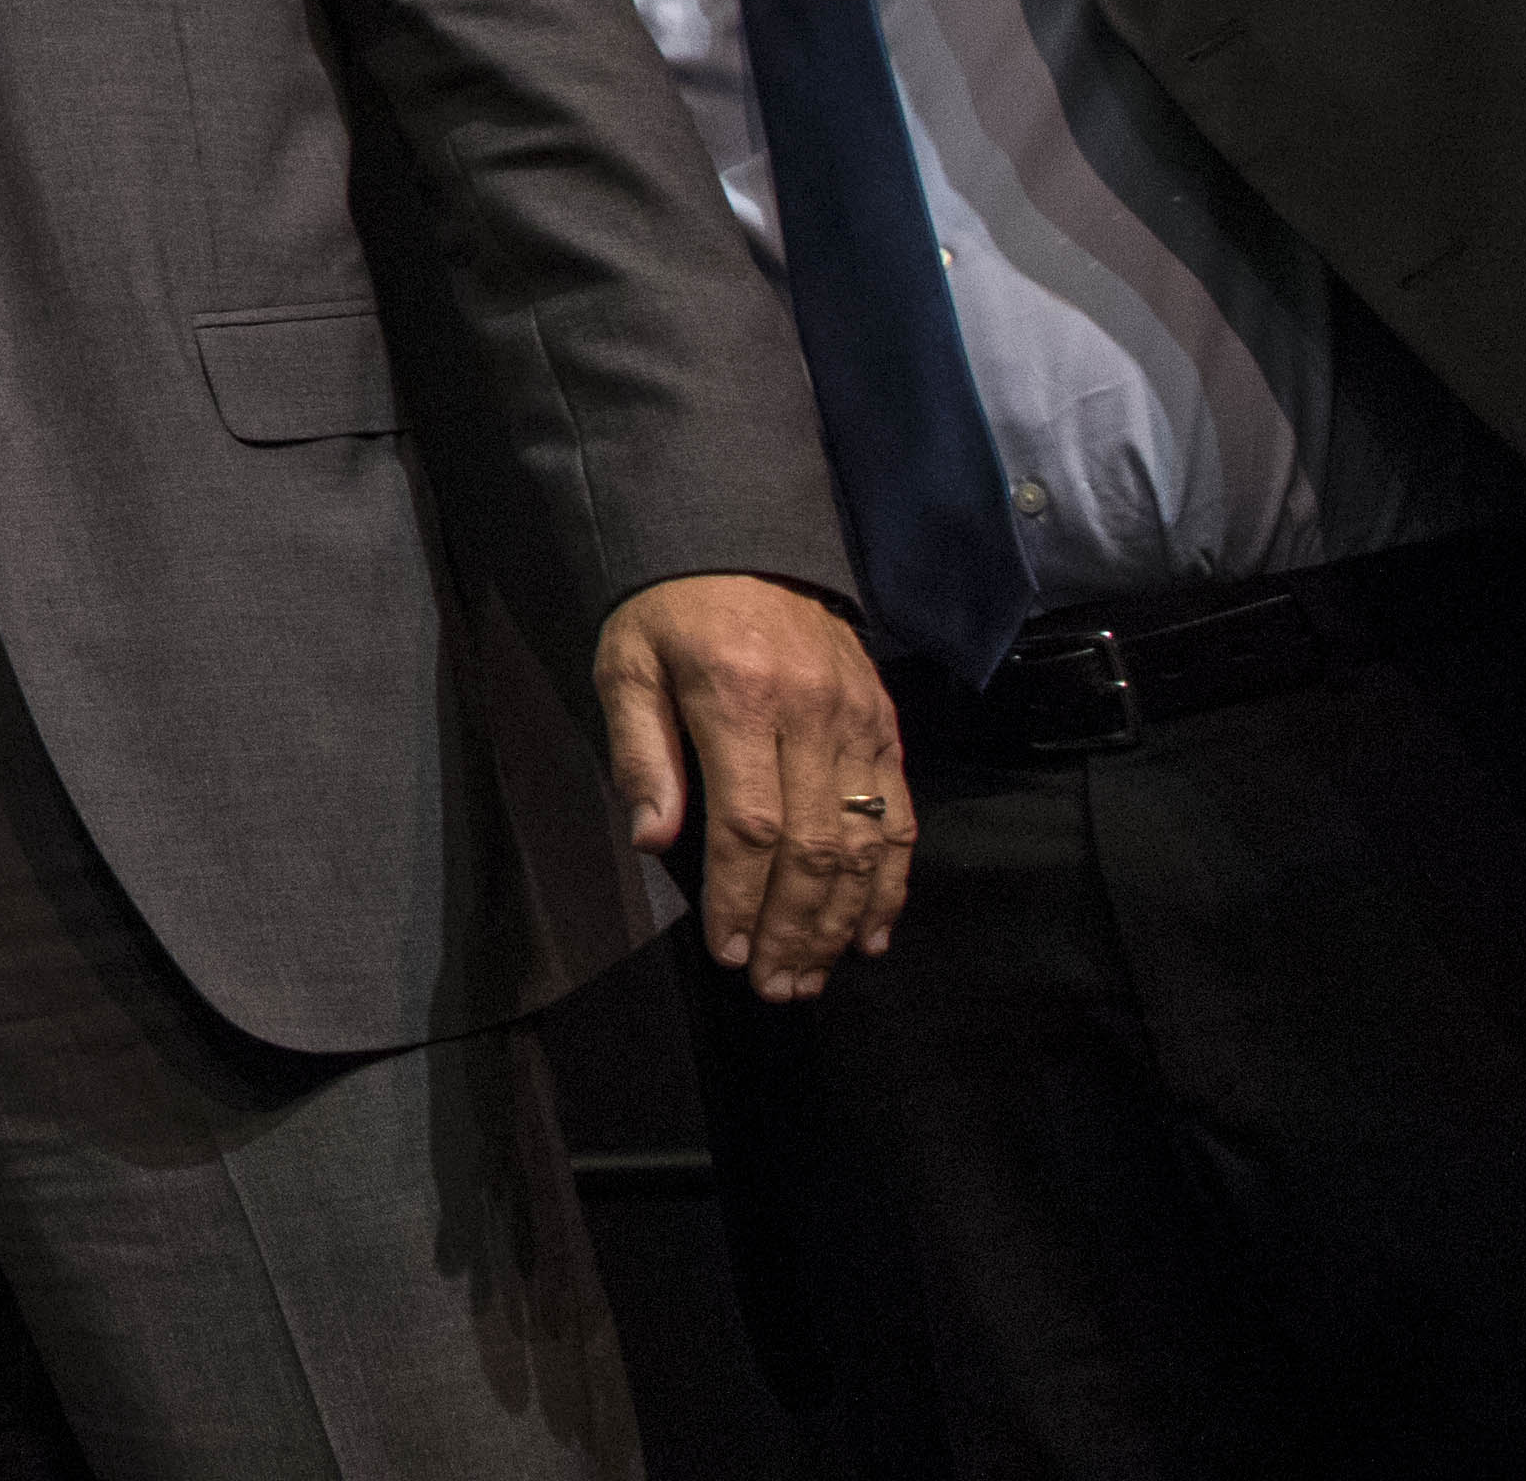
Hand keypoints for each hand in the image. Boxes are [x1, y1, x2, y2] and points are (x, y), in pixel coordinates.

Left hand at [594, 570, 912, 1000]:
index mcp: (739, 700)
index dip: (743, 899)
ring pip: (866, 842)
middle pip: (816, 846)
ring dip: (841, 921)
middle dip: (794, 929)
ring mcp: (859, 721)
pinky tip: (870, 933)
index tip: (728, 953)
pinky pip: (900, 816)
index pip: (750, 825)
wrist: (741, 540)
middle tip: (774, 986)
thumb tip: (653, 842)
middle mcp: (811, 714)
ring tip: (812, 976)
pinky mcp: (886, 724)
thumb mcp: (626, 665)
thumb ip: (640, 754)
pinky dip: (891, 883)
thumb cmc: (668, 613)